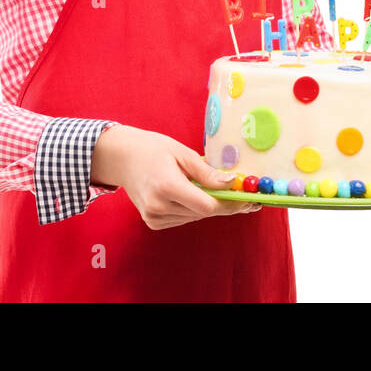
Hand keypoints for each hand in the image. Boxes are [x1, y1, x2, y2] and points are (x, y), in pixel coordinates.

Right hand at [90, 124, 261, 229]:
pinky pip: (184, 218)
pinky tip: (193, 194)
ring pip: (195, 216)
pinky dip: (194, 208)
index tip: (249, 199)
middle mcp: (158, 206)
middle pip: (203, 212)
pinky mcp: (153, 222)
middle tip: (247, 196)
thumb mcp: (182, 153)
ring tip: (220, 191)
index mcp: (166, 186)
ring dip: (210, 205)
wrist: (121, 158)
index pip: (206, 205)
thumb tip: (233, 183)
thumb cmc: (152, 149)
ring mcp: (154, 217)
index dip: (230, 204)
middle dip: (225, 204)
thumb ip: (207, 173)